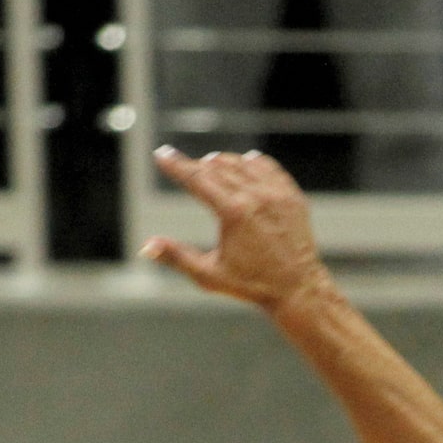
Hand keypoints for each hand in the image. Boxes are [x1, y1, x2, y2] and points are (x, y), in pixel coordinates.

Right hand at [142, 146, 330, 312]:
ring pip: (242, 163)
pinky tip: (244, 163)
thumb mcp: (209, 275)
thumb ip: (176, 257)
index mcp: (233, 212)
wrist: (296, 288)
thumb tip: (146, 247)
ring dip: (223, 162)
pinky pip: (268, 168)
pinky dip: (252, 163)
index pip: (197, 179)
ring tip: (210, 165)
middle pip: (218, 167)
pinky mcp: (291, 195)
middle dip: (197, 165)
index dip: (176, 165)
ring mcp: (276, 193)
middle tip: (185, 166)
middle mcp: (256, 196)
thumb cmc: (250, 285)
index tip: (162, 153)